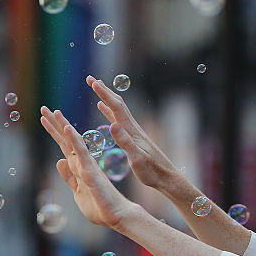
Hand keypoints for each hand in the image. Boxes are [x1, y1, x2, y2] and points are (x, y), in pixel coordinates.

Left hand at [39, 106, 137, 228]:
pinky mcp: (90, 171)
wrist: (116, 215)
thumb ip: (69, 176)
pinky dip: (73, 139)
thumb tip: (59, 161)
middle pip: (66, 139)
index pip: (64, 145)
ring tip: (54, 112)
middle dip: (55, 123)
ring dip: (63, 126)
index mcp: (79, 166)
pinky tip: (67, 128)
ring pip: (73, 141)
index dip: (55, 132)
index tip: (44, 118)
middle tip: (43, 108)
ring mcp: (87, 165)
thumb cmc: (99, 205)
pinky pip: (81, 152)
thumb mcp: (78, 191)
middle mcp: (83, 162)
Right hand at [86, 76, 184, 193]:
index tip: (92, 82)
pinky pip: (117, 119)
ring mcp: (132, 132)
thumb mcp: (136, 158)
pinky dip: (108, 111)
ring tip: (96, 87)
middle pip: (116, 103)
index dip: (103, 93)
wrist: (166, 177)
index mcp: (131, 131)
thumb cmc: (151, 171)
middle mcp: (132, 127)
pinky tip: (103, 109)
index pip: (116, 107)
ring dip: (105, 97)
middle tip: (89, 78)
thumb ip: (125, 141)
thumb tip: (112, 124)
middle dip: (103, 89)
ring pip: (117, 109)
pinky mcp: (132, 137)